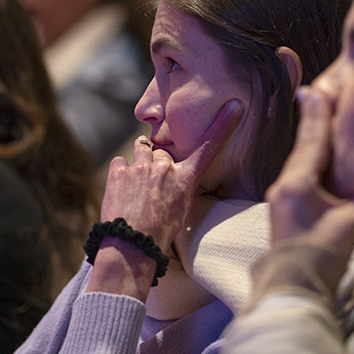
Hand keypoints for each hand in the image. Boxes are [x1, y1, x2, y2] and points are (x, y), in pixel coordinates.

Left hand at [86, 100, 243, 298]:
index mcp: (185, 179)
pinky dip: (120, 174)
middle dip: (157, 162)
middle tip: (151, 187)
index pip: (209, 147)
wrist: (131, 247)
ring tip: (136, 185)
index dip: (224, 124)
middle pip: (162, 151)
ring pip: (141, 148)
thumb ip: (180, 188)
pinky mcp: (119, 171)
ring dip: (139, 162)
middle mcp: (165, 168)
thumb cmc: (160, 235)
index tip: (235, 105)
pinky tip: (121, 192)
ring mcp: (141, 167)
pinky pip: (120, 162)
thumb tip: (175, 180)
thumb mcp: (181, 212)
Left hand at [266, 86, 353, 262]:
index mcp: (297, 182)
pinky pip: (298, 177)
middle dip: (312, 122)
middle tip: (314, 94)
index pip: (312, 140)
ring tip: (317, 120)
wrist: (292, 290)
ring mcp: (281, 198)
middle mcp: (285, 185)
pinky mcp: (285, 211)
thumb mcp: (351, 224)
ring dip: (310, 141)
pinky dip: (309, 161)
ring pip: (300, 162)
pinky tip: (315, 159)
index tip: (316, 90)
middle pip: (303, 147)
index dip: (317, 115)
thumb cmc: (320, 256)